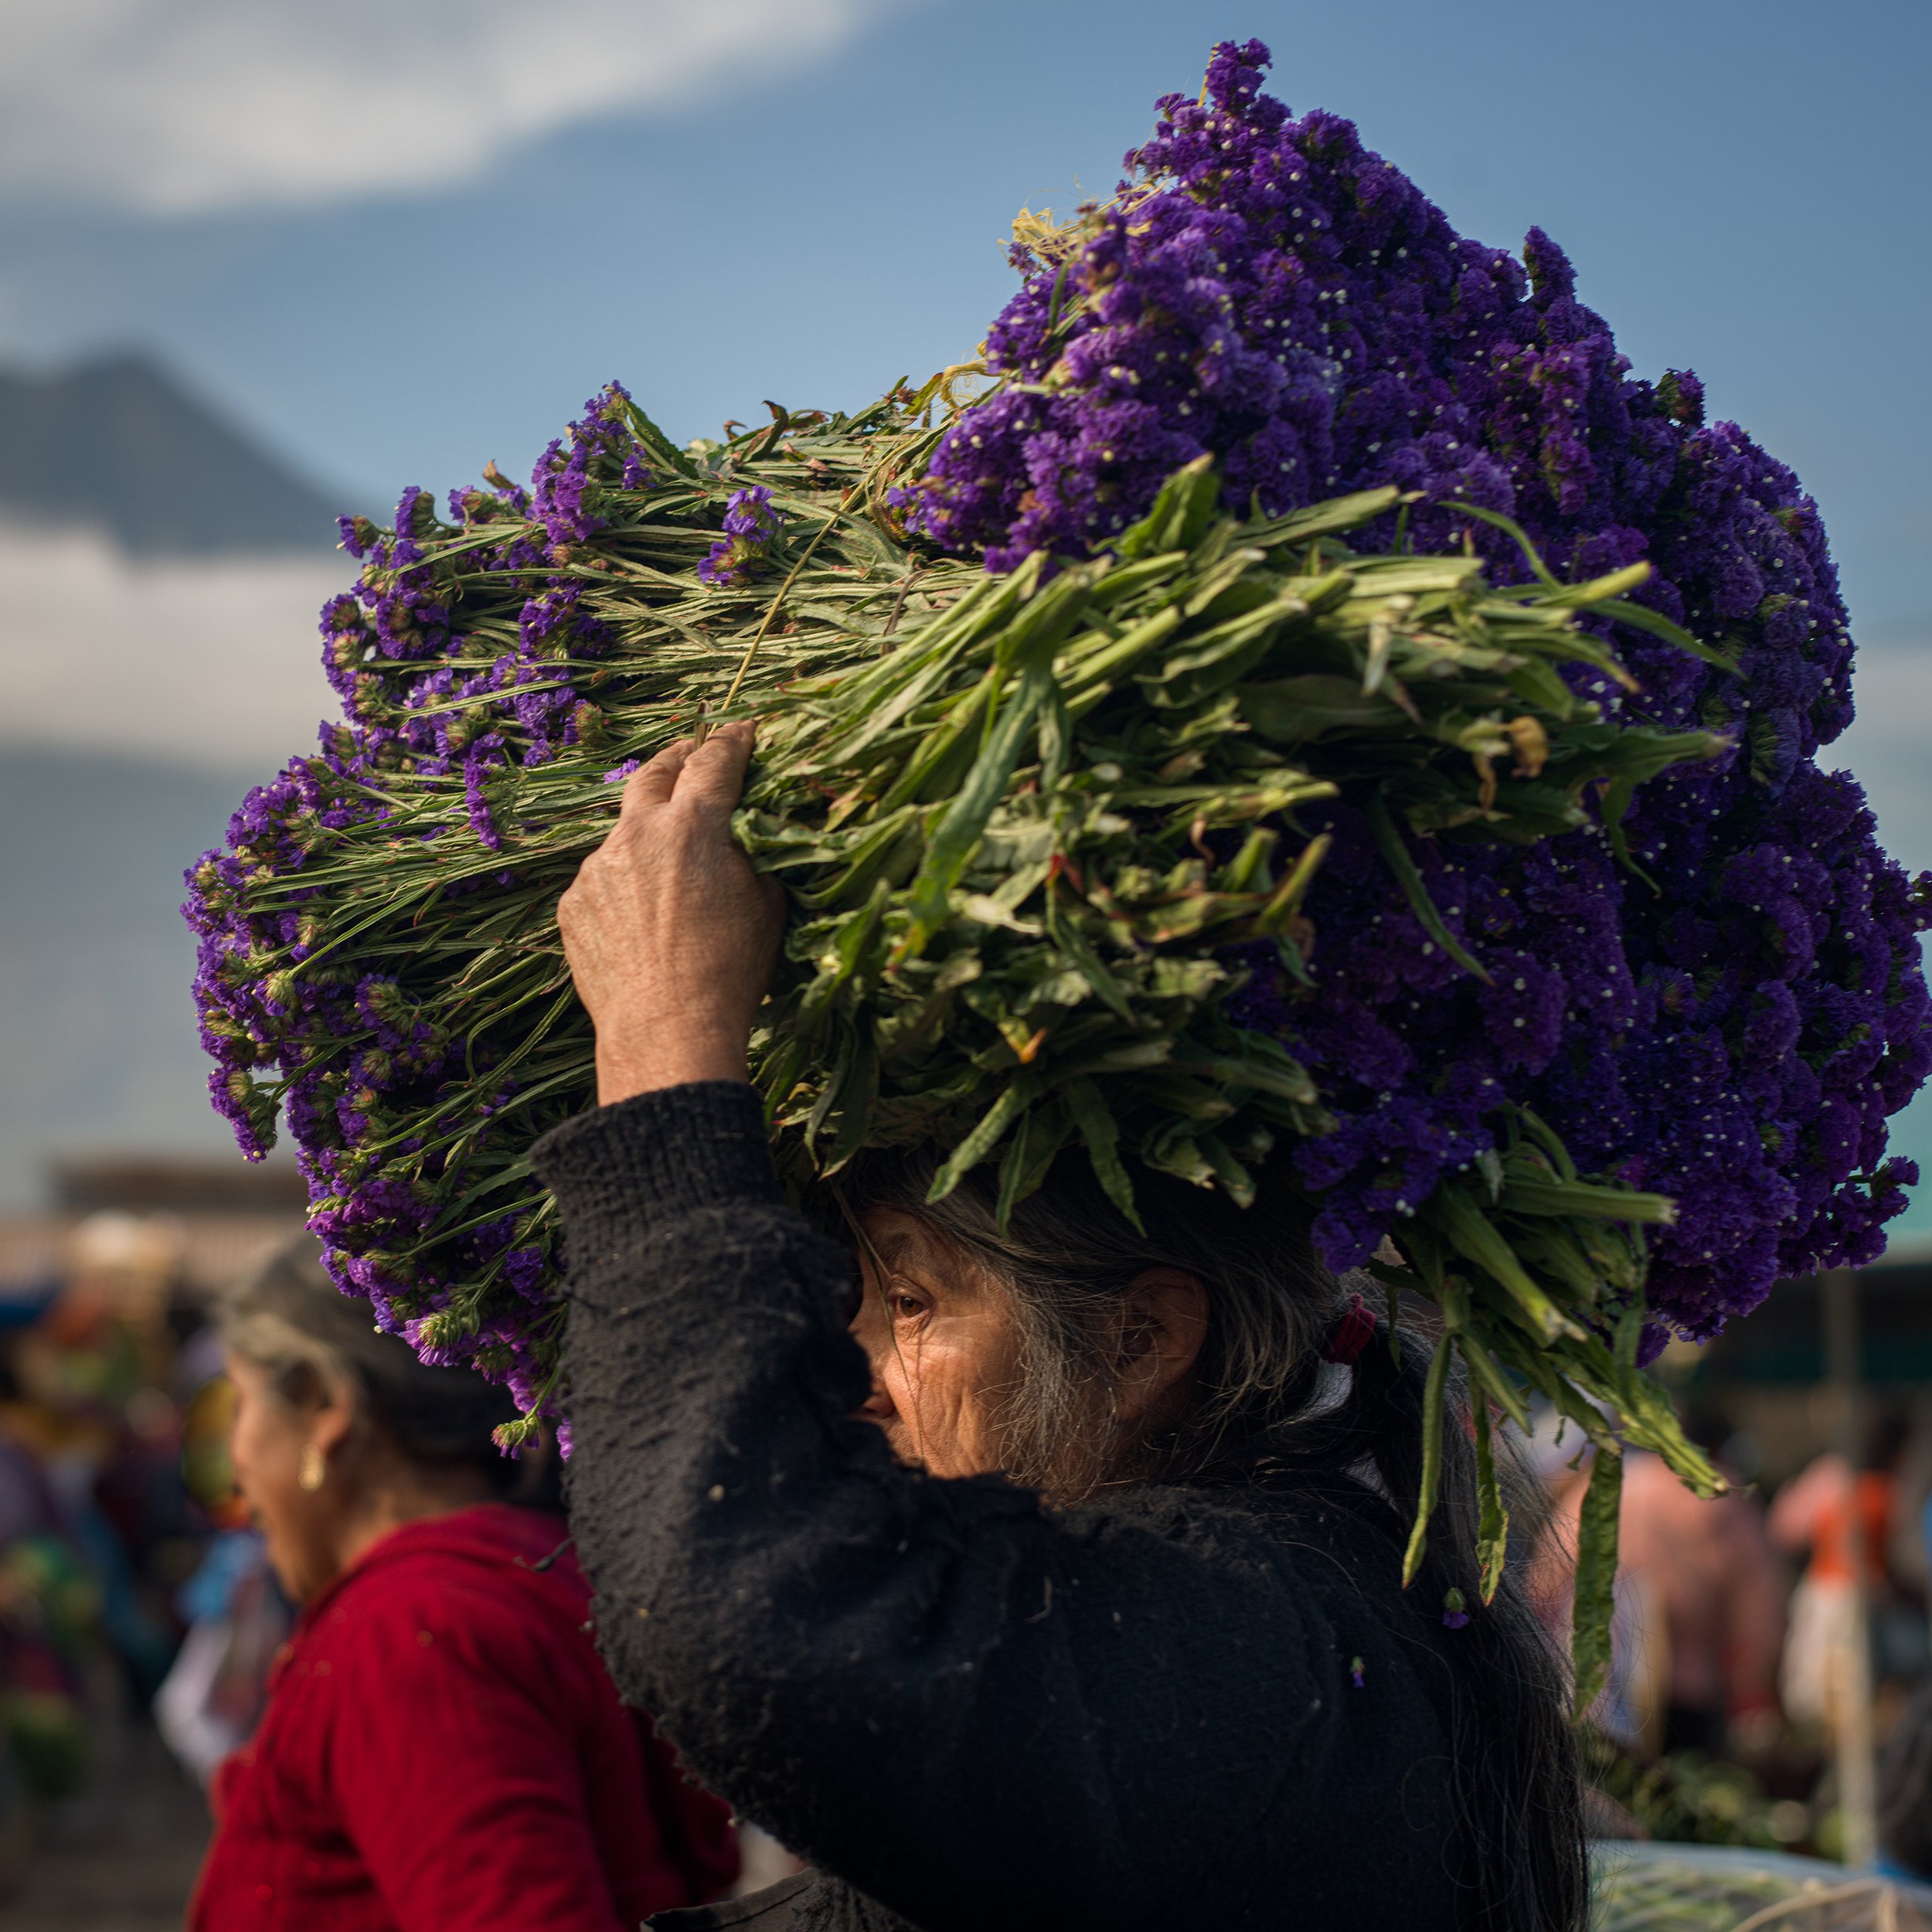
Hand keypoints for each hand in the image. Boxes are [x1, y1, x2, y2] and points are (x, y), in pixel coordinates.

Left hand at [557, 723, 785, 1103]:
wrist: (666, 1032)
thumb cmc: (729, 972)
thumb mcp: (768, 904)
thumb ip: (757, 852)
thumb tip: (756, 829)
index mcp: (693, 825)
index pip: (715, 759)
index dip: (734, 740)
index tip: (745, 731)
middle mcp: (638, 833)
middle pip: (656, 772)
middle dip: (680, 757)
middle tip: (695, 752)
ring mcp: (598, 867)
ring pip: (626, 831)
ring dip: (650, 832)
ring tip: (672, 860)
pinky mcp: (574, 903)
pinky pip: (604, 878)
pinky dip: (626, 882)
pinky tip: (645, 916)